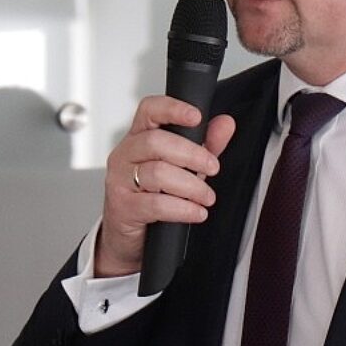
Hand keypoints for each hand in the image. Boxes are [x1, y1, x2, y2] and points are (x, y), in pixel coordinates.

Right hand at [97, 95, 236, 276]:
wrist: (128, 237)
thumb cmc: (151, 197)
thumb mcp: (182, 168)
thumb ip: (204, 145)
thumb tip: (225, 124)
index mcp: (138, 138)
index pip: (149, 111)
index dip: (172, 109)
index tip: (196, 117)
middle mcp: (125, 155)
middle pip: (156, 142)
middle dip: (192, 155)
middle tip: (213, 168)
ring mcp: (120, 180)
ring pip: (158, 173)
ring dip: (191, 186)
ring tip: (206, 197)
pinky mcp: (122, 206)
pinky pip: (156, 204)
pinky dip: (183, 208)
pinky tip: (196, 212)